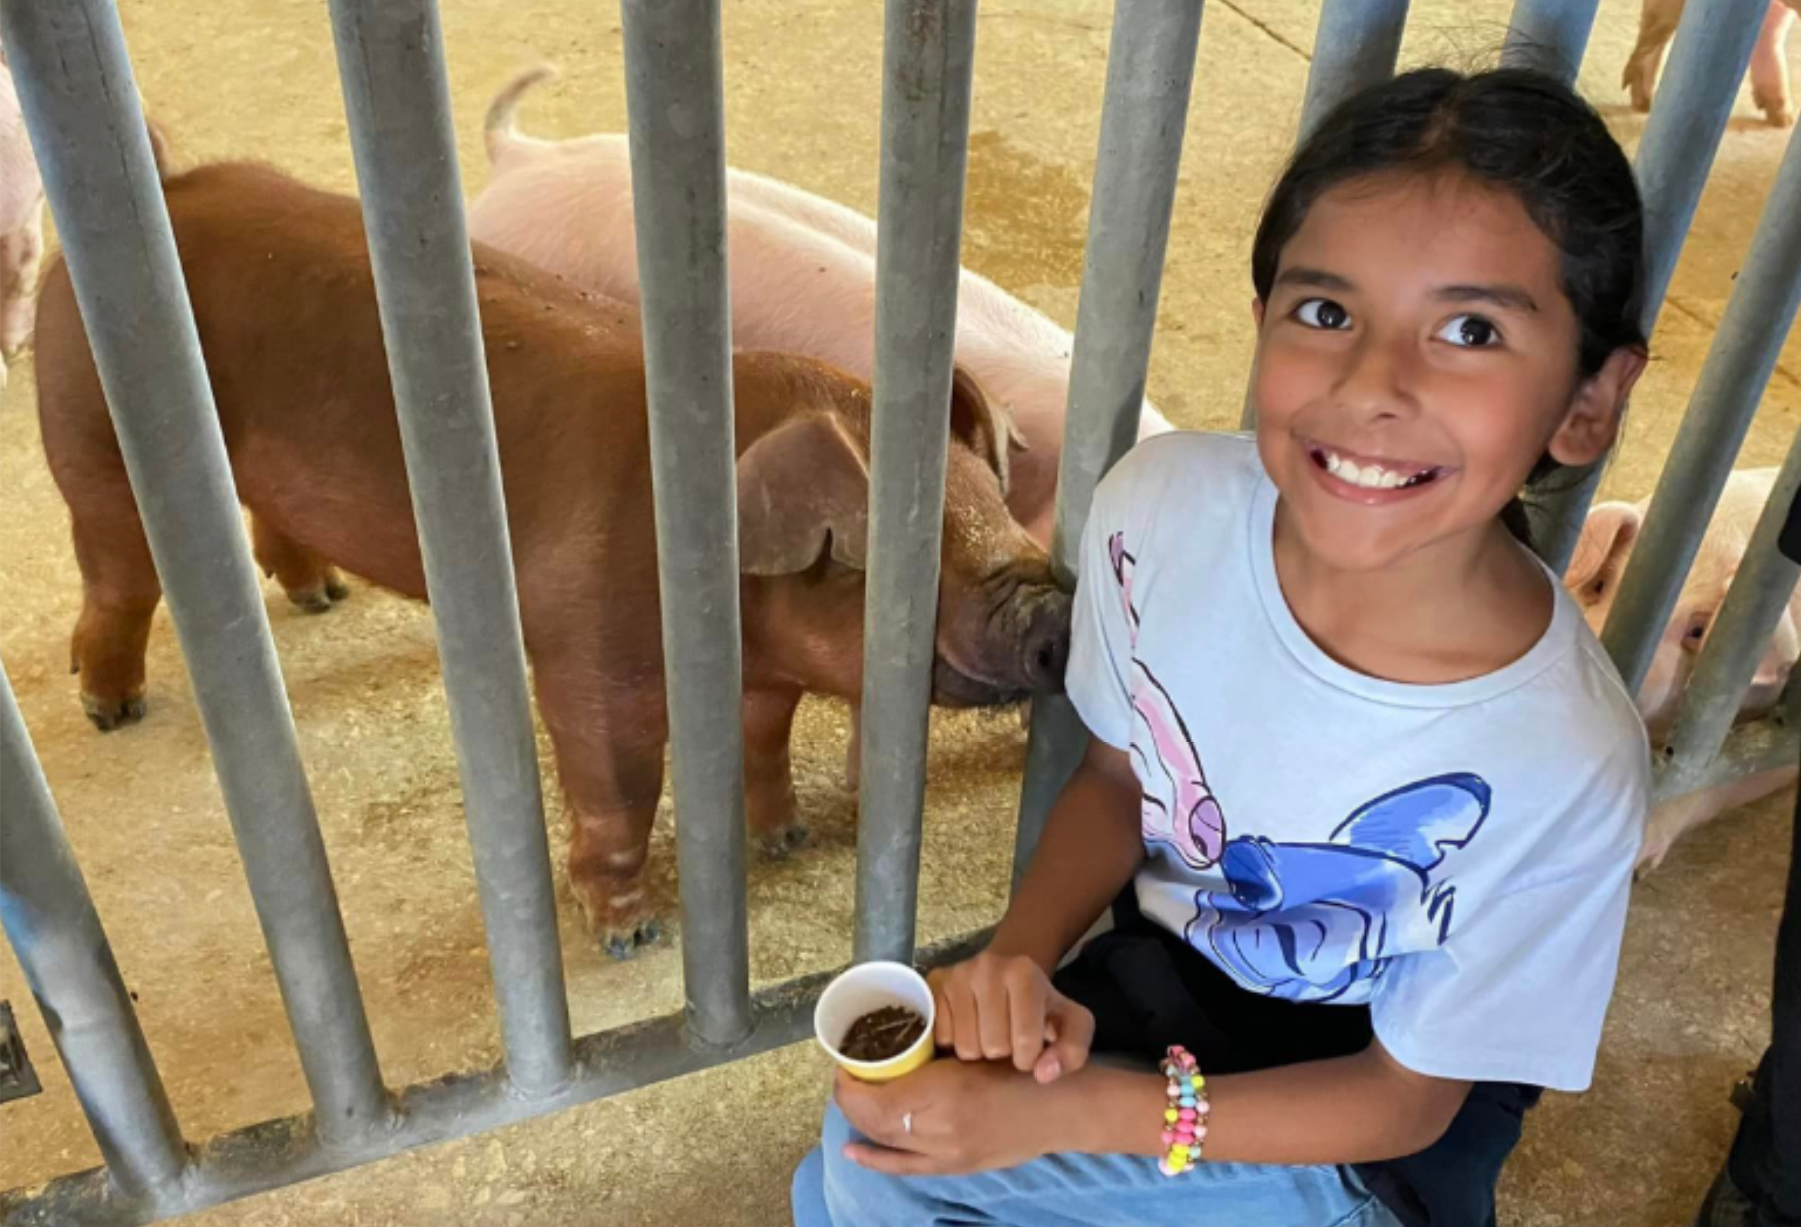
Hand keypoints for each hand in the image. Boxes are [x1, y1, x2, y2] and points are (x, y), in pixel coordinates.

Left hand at [833, 1061, 1072, 1175]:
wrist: (1057, 1107)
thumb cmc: (1018, 1065)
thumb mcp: (971, 1047)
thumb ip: (930, 1057)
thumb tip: (888, 1052)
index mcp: (944, 1092)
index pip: (876, 1099)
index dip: (851, 1084)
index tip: (845, 1062)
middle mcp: (941, 1129)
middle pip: (875, 1121)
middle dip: (850, 1099)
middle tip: (846, 1075)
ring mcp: (947, 1154)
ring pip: (886, 1141)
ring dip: (861, 1120)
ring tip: (851, 1098)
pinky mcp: (955, 1167)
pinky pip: (905, 1166)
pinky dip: (875, 1159)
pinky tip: (853, 1151)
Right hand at [928, 952, 1093, 1081]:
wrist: (1006, 978)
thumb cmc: (1040, 1007)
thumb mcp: (1071, 1025)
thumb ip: (1072, 1051)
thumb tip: (1043, 1073)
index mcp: (1024, 972)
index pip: (1024, 1043)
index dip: (1028, 1058)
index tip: (1029, 1050)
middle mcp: (988, 966)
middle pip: (993, 1046)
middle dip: (1002, 1055)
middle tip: (1006, 1041)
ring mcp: (956, 974)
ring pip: (964, 1047)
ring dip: (978, 1053)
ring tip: (987, 1036)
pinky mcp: (933, 985)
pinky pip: (941, 1039)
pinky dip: (953, 1044)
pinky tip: (967, 1030)